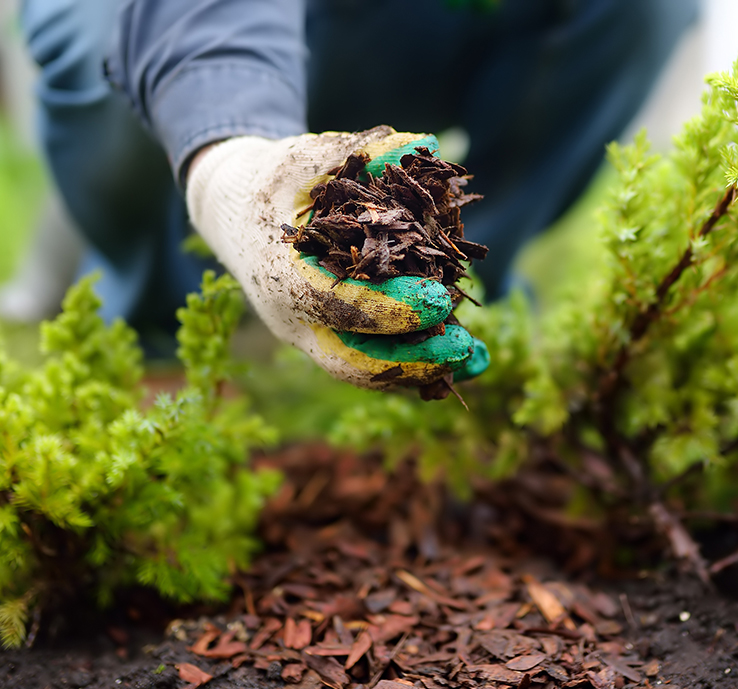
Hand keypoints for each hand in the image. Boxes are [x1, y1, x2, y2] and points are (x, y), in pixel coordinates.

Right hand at [186, 126, 488, 389]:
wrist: (233, 214)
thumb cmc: (271, 182)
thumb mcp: (304, 157)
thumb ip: (359, 151)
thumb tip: (424, 144)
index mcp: (280, 274)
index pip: (335, 304)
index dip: (389, 308)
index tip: (440, 300)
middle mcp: (291, 318)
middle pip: (351, 360)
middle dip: (411, 361)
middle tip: (465, 348)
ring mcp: (308, 334)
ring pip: (364, 370)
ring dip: (421, 370)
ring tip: (477, 360)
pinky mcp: (326, 337)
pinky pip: (370, 360)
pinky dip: (414, 363)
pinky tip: (459, 357)